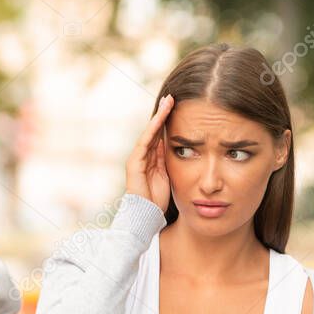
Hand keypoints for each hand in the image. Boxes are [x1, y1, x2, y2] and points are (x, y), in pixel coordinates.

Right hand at [125, 93, 174, 211]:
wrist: (145, 216)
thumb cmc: (158, 200)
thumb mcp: (169, 176)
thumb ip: (171, 161)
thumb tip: (179, 146)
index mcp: (152, 159)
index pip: (160, 135)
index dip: (168, 121)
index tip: (178, 107)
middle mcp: (143, 156)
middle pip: (154, 130)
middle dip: (163, 113)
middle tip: (173, 97)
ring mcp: (137, 159)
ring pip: (150, 132)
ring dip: (159, 116)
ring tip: (168, 101)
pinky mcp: (134, 163)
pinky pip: (145, 142)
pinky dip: (152, 129)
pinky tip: (161, 117)